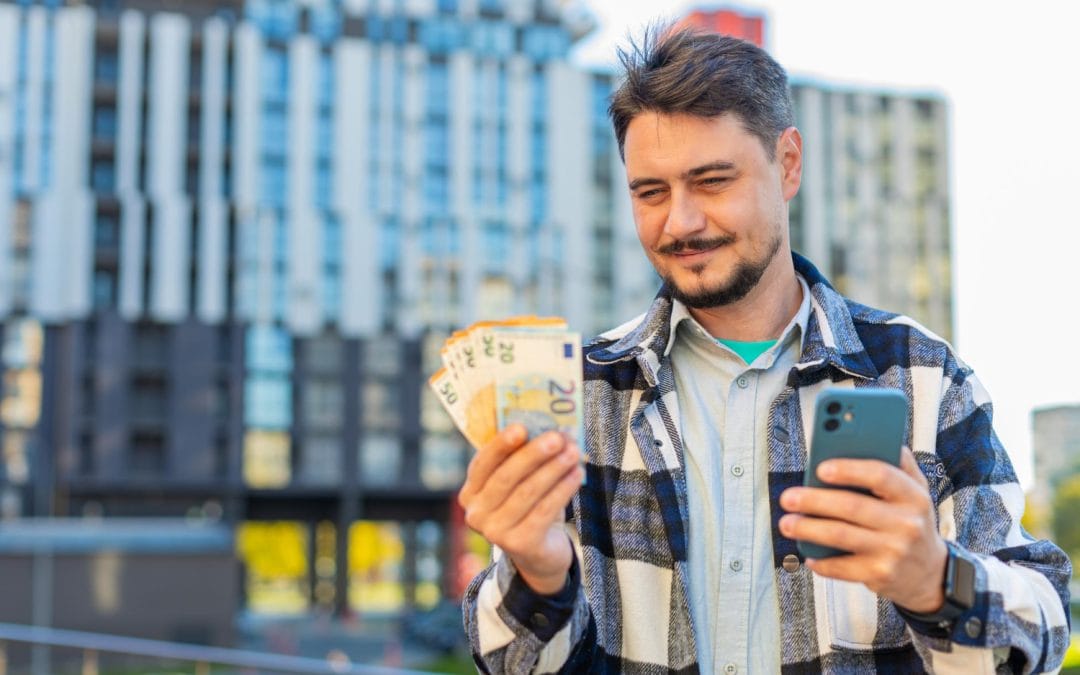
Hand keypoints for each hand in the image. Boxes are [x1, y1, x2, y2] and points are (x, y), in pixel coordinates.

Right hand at [458, 424, 584, 594]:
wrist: (539, 553)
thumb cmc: (529, 506)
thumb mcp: (521, 482)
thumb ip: (525, 458)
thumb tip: (554, 429)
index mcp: (470, 492)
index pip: (483, 463)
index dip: (501, 445)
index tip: (521, 427)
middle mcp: (476, 514)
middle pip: (505, 477)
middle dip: (533, 454)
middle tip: (557, 437)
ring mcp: (495, 532)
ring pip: (527, 493)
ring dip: (553, 469)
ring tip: (574, 452)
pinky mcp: (519, 545)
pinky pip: (544, 511)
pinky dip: (562, 489)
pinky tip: (577, 475)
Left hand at [778, 447, 946, 613]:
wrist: (931, 572)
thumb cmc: (911, 522)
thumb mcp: (916, 491)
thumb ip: (896, 463)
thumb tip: (864, 435)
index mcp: (913, 495)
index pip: (880, 475)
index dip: (849, 470)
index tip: (820, 468)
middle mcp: (906, 523)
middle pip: (852, 506)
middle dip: (814, 500)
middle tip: (788, 497)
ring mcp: (893, 551)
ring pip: (841, 535)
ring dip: (808, 529)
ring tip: (787, 523)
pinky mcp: (880, 575)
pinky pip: (842, 567)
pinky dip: (820, 561)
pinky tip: (807, 555)